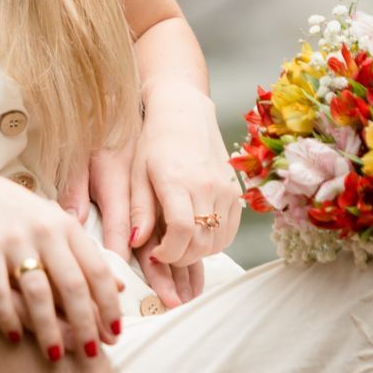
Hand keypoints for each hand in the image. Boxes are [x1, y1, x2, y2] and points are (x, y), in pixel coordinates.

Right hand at [0, 171, 122, 360]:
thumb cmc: (14, 216)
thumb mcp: (53, 227)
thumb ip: (85, 256)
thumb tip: (120, 286)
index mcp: (65, 226)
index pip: (96, 270)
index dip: (109, 304)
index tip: (116, 333)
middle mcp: (44, 230)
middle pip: (72, 284)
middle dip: (85, 323)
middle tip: (92, 354)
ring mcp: (13, 238)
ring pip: (38, 291)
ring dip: (49, 327)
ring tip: (55, 356)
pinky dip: (8, 316)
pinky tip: (14, 337)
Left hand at [126, 88, 240, 268]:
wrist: (185, 114)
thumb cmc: (156, 142)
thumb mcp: (138, 174)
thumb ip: (139, 211)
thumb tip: (136, 243)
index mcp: (177, 181)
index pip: (181, 232)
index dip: (168, 253)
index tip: (155, 254)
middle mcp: (206, 186)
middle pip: (201, 242)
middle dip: (181, 258)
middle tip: (165, 253)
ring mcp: (225, 189)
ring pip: (218, 241)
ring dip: (197, 252)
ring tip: (179, 243)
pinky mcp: (235, 192)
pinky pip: (230, 231)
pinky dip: (214, 241)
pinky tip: (196, 233)